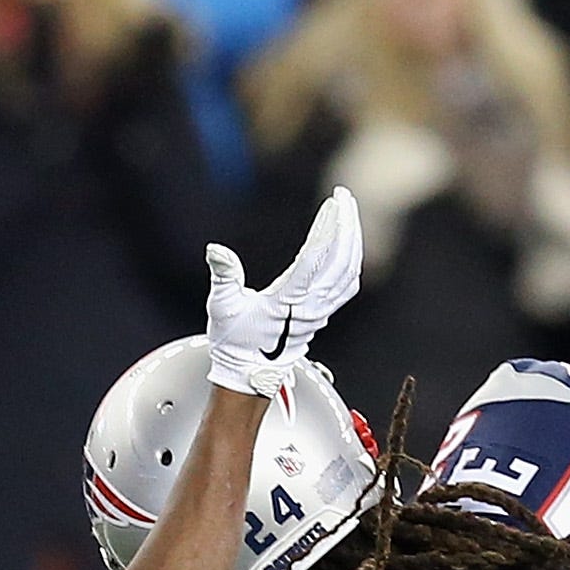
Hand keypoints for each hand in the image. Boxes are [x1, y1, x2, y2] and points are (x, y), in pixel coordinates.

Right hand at [204, 184, 361, 397]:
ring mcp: (320, 312)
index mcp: (287, 301)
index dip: (326, 228)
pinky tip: (351, 245)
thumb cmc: (235, 342)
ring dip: (353, 238)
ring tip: (350, 212)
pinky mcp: (323, 315)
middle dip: (347, 223)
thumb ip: (223, 275)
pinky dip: (353, 260)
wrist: (248, 373)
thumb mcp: (222, 306)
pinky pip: (348, 285)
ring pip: (349, 271)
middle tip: (345, 196)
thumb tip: (216, 251)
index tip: (331, 203)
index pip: (315, 258)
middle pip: (341, 259)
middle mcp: (310, 307)